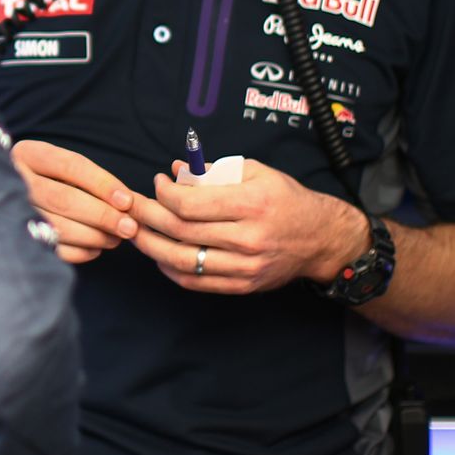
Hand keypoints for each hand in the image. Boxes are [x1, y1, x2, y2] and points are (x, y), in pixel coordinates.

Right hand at [12, 139, 139, 263]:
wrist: (1, 197)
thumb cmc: (46, 180)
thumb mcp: (60, 168)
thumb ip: (92, 180)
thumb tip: (131, 202)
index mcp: (28, 154)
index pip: (70, 165)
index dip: (102, 183)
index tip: (127, 200)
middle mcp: (14, 180)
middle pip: (64, 198)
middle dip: (102, 215)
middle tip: (130, 227)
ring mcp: (10, 211)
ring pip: (58, 227)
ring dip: (94, 235)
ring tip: (116, 238)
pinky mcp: (15, 238)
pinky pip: (51, 249)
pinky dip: (79, 252)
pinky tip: (95, 248)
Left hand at [125, 158, 367, 293]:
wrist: (321, 239)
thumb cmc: (286, 200)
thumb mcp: (256, 173)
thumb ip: (214, 170)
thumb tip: (176, 169)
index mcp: (251, 204)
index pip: (190, 204)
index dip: (163, 193)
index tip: (157, 183)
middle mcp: (247, 238)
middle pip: (180, 231)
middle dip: (148, 216)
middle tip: (133, 205)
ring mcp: (245, 266)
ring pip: (183, 260)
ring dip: (151, 246)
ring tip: (136, 231)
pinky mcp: (243, 285)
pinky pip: (196, 282)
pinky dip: (171, 269)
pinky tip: (159, 254)